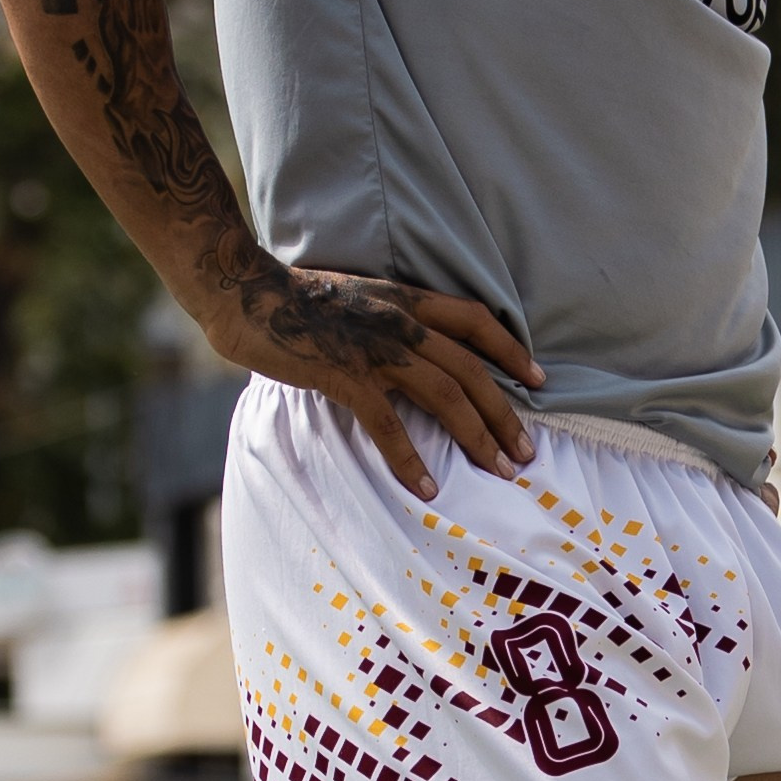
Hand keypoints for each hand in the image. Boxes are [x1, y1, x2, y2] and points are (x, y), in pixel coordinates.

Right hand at [207, 266, 543, 500]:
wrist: (242, 290)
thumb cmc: (290, 297)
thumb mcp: (354, 295)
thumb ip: (386, 316)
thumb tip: (409, 347)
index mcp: (405, 297)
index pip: (475, 320)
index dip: (511, 349)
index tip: (538, 378)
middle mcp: (400, 320)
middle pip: (471, 369)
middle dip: (505, 413)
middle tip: (527, 452)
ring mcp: (375, 347)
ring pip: (446, 395)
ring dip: (478, 437)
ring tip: (499, 471)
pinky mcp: (344, 374)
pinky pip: (388, 424)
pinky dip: (411, 460)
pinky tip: (427, 489)